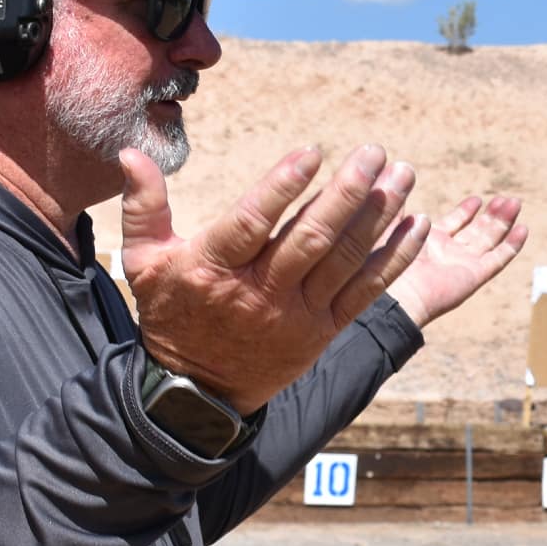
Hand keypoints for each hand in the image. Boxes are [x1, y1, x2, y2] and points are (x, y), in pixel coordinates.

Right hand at [120, 143, 426, 411]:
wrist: (199, 393)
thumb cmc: (172, 314)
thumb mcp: (144, 262)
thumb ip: (144, 206)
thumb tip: (130, 152)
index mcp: (215, 268)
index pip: (253, 222)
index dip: (283, 187)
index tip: (312, 152)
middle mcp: (259, 293)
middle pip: (310, 239)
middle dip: (347, 193)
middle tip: (374, 152)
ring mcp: (296, 315)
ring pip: (344, 261)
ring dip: (378, 217)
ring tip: (402, 175)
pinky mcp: (323, 331)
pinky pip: (365, 292)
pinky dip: (394, 259)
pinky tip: (416, 225)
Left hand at [388, 193, 530, 326]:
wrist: (395, 293)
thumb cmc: (385, 263)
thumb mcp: (390, 225)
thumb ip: (397, 204)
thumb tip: (394, 177)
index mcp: (430, 241)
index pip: (455, 224)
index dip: (467, 211)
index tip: (477, 199)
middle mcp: (450, 253)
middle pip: (478, 231)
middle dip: (493, 215)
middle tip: (508, 199)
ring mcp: (464, 265)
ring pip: (491, 240)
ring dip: (503, 222)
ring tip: (515, 203)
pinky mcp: (475, 276)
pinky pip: (498, 259)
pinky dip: (511, 245)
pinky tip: (523, 229)